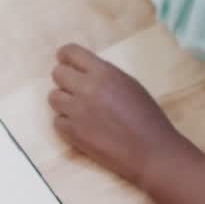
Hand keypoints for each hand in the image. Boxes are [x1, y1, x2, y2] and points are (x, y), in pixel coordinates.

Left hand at [48, 43, 184, 186]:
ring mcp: (77, 111)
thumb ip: (104, 75)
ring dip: (65, 102)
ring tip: (80, 110)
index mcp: (103, 72)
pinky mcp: (72, 134)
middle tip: (76, 89)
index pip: (70, 52)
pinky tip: (82, 126)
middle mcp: (86, 88)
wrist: (151, 152)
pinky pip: (56, 121)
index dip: (65, 56)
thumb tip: (84, 72)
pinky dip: (66, 123)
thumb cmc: (147, 117)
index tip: (66, 61)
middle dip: (65, 80)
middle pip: (57, 74)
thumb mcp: (129, 84)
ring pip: (53, 97)